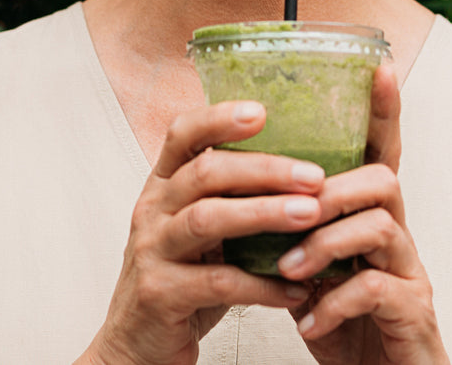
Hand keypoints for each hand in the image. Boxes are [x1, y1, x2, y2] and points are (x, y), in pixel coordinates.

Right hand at [83, 99, 328, 364]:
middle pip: (206, 172)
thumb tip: (302, 167)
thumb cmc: (181, 278)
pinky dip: (261, 285)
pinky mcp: (160, 294)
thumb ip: (230, 197)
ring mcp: (152, 251)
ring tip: (310, 216)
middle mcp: (153, 209)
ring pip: (208, 219)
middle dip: (264, 169)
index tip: (262, 111)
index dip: (219, 117)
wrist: (137, 344)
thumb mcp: (197, 229)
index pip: (183, 134)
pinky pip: (217, 283)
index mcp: (163, 185)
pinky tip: (295, 288)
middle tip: (314, 176)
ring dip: (264, 214)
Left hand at [276, 63, 448, 364]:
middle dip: (332, 187)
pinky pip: (376, 289)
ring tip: (287, 270)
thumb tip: (245, 189)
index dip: (383, 110)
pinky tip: (307, 319)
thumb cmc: (344, 325)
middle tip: (293, 208)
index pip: (380, 151)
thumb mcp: (314, 269)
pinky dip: (333, 301)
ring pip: (381, 226)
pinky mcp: (412, 314)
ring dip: (324, 242)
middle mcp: (398, 237)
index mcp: (369, 218)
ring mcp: (410, 274)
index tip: (379, 66)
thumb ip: (296, 228)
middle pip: (382, 179)